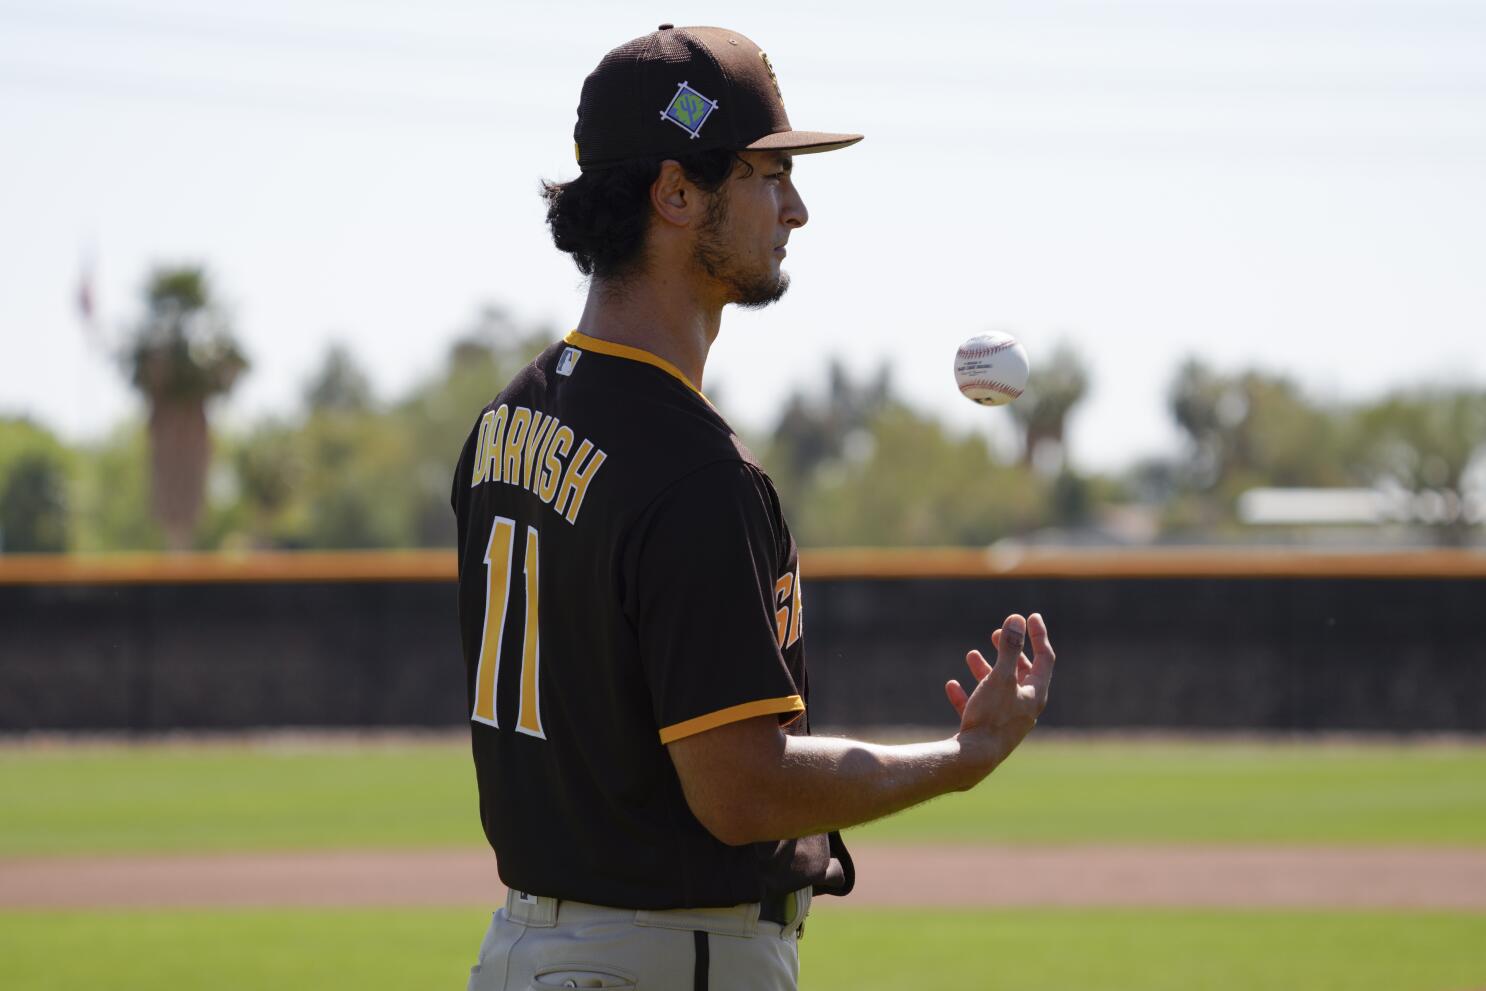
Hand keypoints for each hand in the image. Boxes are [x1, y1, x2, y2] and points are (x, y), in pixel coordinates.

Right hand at [944, 612, 1055, 777]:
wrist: (974, 760)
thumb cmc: (991, 717)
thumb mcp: (1001, 677)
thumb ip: (1009, 647)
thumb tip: (1017, 619)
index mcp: (1035, 695)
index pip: (1044, 659)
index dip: (1039, 635)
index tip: (1031, 616)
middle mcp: (1024, 708)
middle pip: (1022, 674)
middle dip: (1009, 652)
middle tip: (997, 633)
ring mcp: (1006, 722)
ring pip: (998, 689)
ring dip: (985, 670)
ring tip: (972, 654)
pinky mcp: (987, 732)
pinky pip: (978, 708)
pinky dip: (967, 694)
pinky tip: (951, 685)